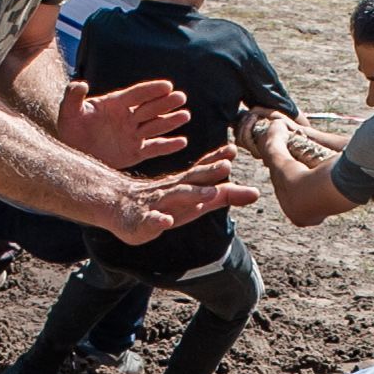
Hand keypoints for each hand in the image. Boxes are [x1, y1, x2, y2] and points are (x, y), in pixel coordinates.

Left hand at [60, 79, 193, 167]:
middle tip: (181, 97)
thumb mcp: (68, 112)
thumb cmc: (70, 129)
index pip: (137, 94)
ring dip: (170, 121)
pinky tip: (182, 142)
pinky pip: (154, 148)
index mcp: (115, 104)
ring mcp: (133, 135)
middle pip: (150, 108)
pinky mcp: (135, 153)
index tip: (167, 85)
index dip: (151, 90)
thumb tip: (80, 84)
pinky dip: (168, 146)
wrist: (73, 155)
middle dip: (166, 103)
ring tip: (185, 116)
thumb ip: (73, 97)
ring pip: (156, 126)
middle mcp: (127, 118)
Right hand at [106, 148, 259, 244]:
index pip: (202, 170)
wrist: (118, 206)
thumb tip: (256, 193)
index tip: (232, 150)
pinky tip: (165, 222)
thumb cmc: (163, 204)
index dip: (216, 161)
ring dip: (192, 194)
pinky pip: (149, 221)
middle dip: (209, 172)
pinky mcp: (142, 222)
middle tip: (226, 165)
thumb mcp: (196, 201)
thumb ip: (224, 196)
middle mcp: (171, 190)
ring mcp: (156, 204)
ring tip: (209, 195)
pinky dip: (157, 220)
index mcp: (184, 185)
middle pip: (191, 179)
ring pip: (174, 197)